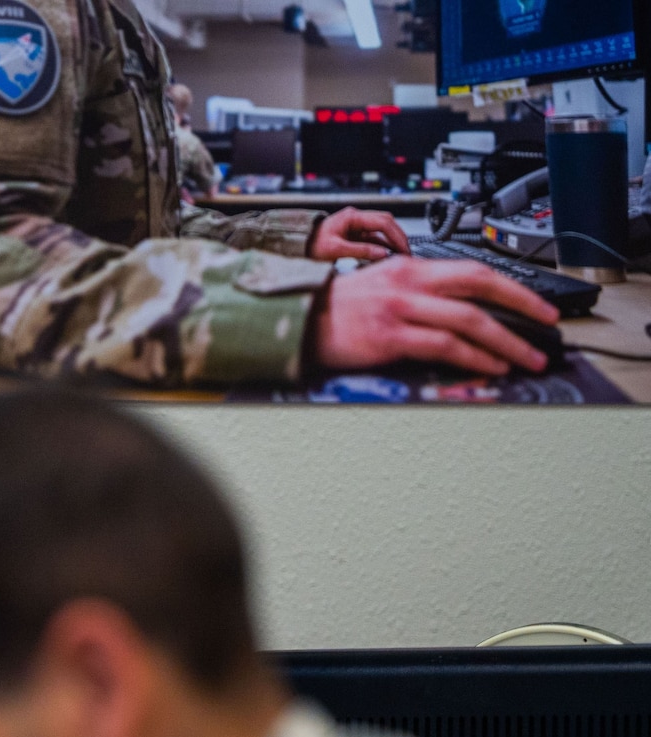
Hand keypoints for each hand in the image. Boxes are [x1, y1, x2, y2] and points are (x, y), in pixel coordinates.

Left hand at [307, 208, 409, 262]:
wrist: (297, 245)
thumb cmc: (310, 244)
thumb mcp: (335, 250)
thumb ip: (360, 251)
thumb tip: (382, 254)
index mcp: (352, 216)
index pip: (383, 221)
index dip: (396, 235)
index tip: (403, 248)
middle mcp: (356, 219)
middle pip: (386, 223)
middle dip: (397, 237)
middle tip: (406, 252)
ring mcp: (357, 227)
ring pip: (381, 232)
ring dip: (391, 243)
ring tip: (399, 257)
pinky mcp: (355, 236)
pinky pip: (373, 240)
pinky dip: (381, 248)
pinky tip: (387, 257)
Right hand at [313, 257, 558, 377]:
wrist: (292, 324)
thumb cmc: (333, 313)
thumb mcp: (379, 288)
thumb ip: (417, 295)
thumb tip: (457, 316)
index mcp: (409, 267)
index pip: (473, 270)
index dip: (512, 286)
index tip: (535, 304)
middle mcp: (409, 283)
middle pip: (481, 285)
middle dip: (523, 304)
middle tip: (548, 323)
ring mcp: (400, 309)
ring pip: (470, 319)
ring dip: (507, 341)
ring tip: (527, 358)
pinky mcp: (390, 337)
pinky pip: (445, 346)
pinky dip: (474, 356)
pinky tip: (491, 365)